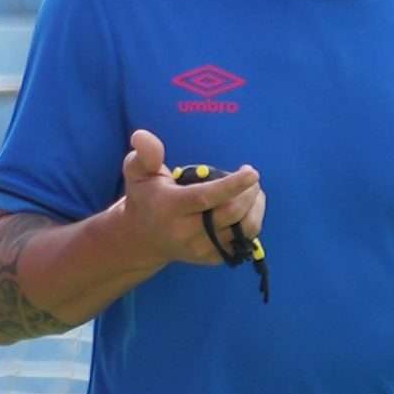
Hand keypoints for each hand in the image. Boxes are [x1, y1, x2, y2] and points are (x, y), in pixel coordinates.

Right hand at [118, 128, 262, 271]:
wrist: (141, 239)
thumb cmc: (144, 197)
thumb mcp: (137, 172)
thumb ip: (145, 154)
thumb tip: (141, 135)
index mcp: (168, 207)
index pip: (205, 198)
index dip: (232, 185)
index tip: (251, 172)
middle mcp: (184, 231)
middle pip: (230, 213)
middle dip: (249, 193)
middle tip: (251, 178)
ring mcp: (199, 248)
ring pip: (242, 230)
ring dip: (255, 207)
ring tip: (252, 192)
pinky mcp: (210, 258)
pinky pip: (243, 242)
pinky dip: (251, 223)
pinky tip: (246, 209)